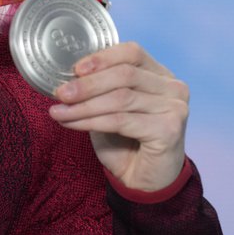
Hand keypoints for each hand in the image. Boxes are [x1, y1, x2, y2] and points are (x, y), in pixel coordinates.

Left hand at [47, 42, 188, 192]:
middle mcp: (173, 88)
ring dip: (84, 105)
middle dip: (87, 84)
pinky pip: (121, 120)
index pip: (132, 53)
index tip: (75, 69)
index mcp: (160, 75)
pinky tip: (72, 123)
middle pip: (124, 74)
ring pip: (120, 98)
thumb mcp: (109, 107)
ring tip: (58, 111)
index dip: (102, 58)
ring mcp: (174, 108)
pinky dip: (91, 121)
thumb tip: (67, 76)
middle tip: (60, 93)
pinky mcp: (169, 130)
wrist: (144, 182)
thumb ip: (99, 87)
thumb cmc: (126, 141)